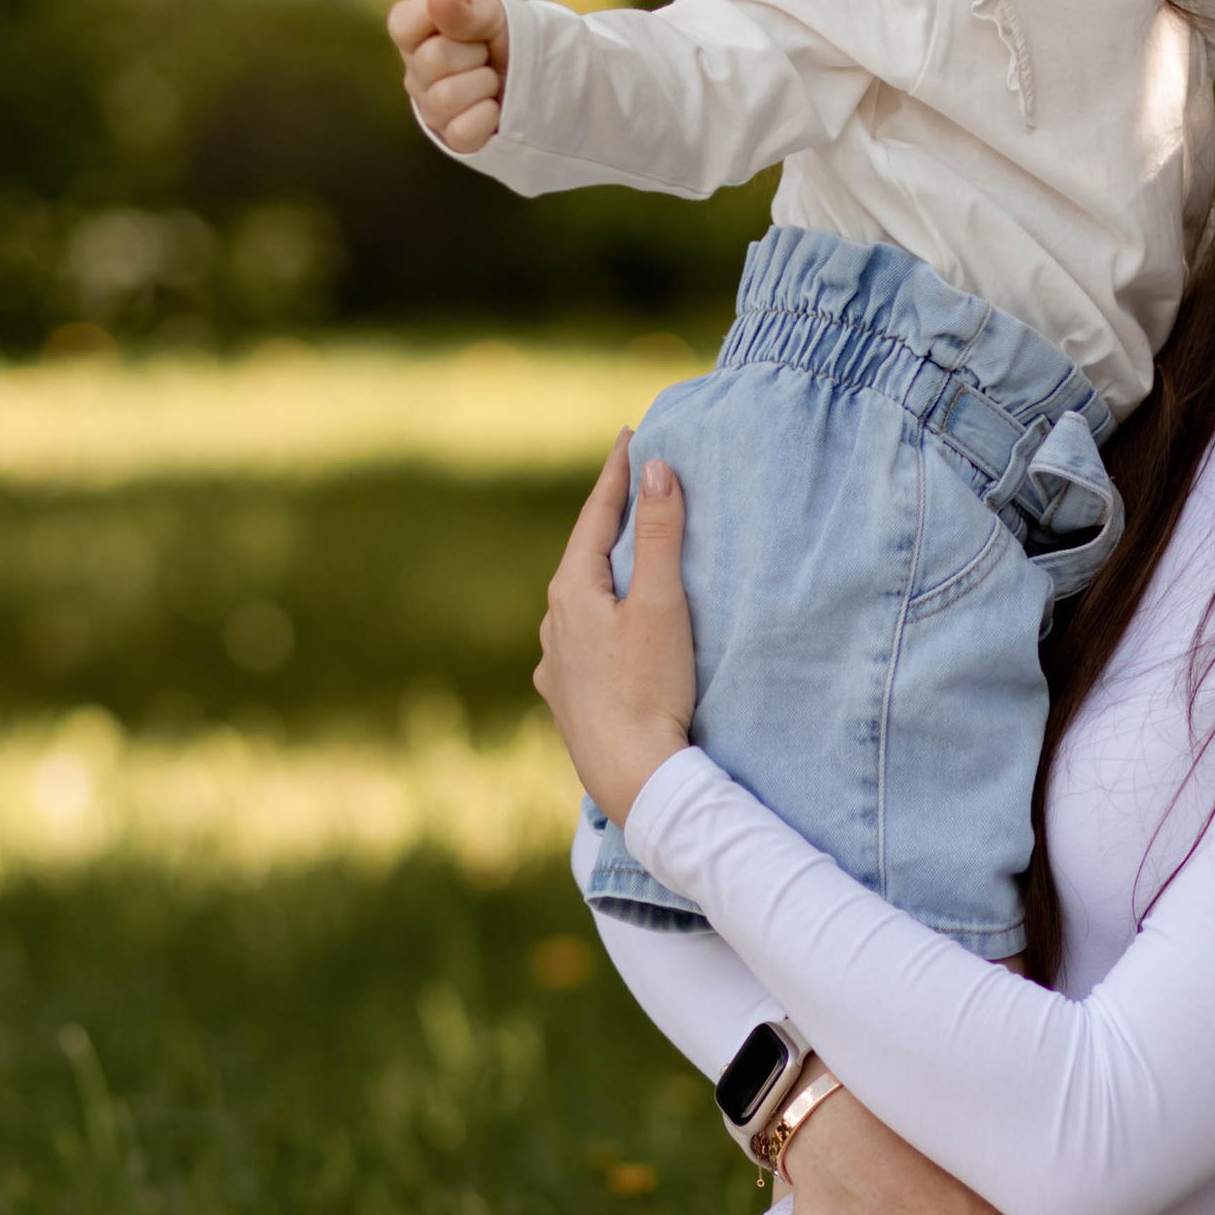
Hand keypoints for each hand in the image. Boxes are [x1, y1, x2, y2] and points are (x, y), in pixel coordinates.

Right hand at [387, 0, 508, 154]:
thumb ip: (464, 10)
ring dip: (484, 84)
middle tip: (486, 54)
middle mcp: (416, 73)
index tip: (468, 16)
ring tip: (492, 80)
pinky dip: (488, 116)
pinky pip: (462, 130)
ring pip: (445, 97)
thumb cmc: (503, 37)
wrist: (538, 73)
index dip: (436, 18)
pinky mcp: (452, 138)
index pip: (402, 24)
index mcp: (416, 35)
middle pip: (432, 60)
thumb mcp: (490, 14)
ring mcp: (431, 108)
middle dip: (472, 53)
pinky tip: (494, 107)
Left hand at [533, 433, 694, 828]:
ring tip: (626, 556)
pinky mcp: (566, 698)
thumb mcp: (662, 604)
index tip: (630, 436)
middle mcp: (551, 623)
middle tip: (633, 485)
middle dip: (611, 521)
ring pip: (581, 601)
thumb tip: (654, 469)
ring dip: (604, 573)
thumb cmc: (650, 688)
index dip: (616, 474)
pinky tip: (609, 629)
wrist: (632, 777)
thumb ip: (660, 535)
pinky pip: (582, 640)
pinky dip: (601, 618)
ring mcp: (554, 663)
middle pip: (585, 555)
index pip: (595, 515)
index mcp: (570, 591)